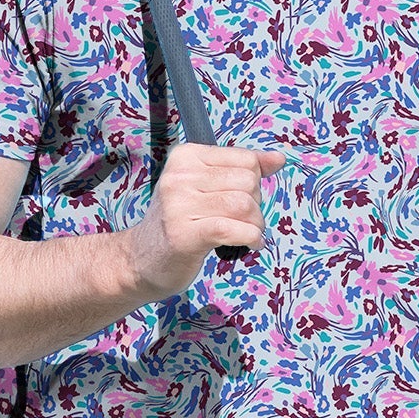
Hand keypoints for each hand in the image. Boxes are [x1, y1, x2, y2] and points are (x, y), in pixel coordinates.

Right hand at [121, 143, 286, 297]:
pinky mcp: (184, 235)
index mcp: (186, 157)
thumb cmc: (178, 223)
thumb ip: (242, 170)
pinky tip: (250, 245)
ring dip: (255, 225)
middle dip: (256, 206)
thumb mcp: (205, 187)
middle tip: (242, 222)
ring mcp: (178, 205)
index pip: (246, 159)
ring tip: (246, 235)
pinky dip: (250, 238)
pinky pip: (233, 229)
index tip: (242, 201)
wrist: (140, 260)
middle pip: (248, 182)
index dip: (255, 183)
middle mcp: (179, 176)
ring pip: (245, 205)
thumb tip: (278, 159)